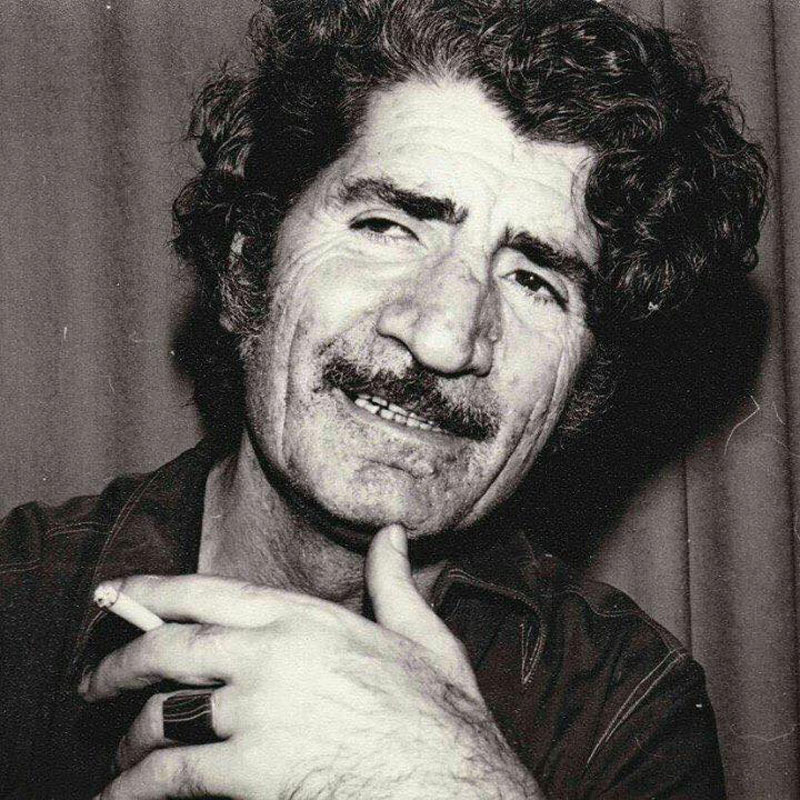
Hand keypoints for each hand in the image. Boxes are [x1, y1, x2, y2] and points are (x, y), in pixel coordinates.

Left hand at [81, 524, 542, 798]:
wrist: (455, 778)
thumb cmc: (440, 711)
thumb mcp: (422, 633)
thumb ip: (394, 580)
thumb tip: (392, 534)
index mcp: (304, 617)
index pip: (206, 592)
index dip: (149, 590)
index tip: (111, 593)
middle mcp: (271, 653)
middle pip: (169, 648)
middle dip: (118, 665)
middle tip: (92, 682)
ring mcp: (259, 709)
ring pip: (165, 713)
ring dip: (129, 737)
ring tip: (119, 752)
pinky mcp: (254, 769)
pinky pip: (173, 775)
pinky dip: (134, 788)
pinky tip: (119, 796)